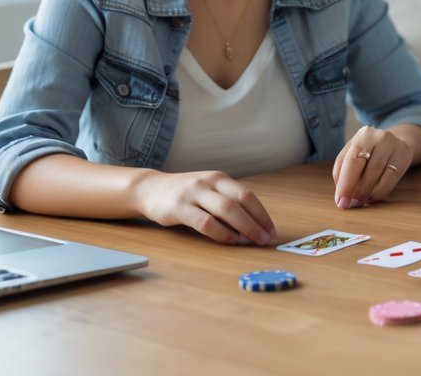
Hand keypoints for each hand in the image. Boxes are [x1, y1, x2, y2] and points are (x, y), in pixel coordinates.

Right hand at [134, 170, 276, 245]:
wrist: (149, 189)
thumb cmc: (185, 194)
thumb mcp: (208, 191)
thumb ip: (226, 203)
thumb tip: (253, 226)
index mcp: (219, 178)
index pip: (247, 195)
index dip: (262, 214)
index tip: (271, 230)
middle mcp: (208, 182)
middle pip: (240, 201)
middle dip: (256, 222)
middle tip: (266, 239)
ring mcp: (193, 193)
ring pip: (226, 210)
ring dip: (244, 228)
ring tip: (252, 242)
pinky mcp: (179, 207)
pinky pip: (205, 222)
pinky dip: (221, 233)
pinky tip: (230, 241)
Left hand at [332, 126, 413, 207]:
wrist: (399, 144)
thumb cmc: (372, 153)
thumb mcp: (357, 154)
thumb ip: (344, 170)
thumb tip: (340, 194)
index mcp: (362, 136)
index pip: (346, 160)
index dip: (343, 183)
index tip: (339, 201)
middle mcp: (377, 137)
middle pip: (359, 164)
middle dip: (351, 187)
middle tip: (348, 204)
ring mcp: (392, 145)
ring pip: (374, 172)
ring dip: (365, 191)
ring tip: (360, 201)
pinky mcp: (403, 156)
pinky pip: (390, 179)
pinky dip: (379, 192)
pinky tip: (373, 197)